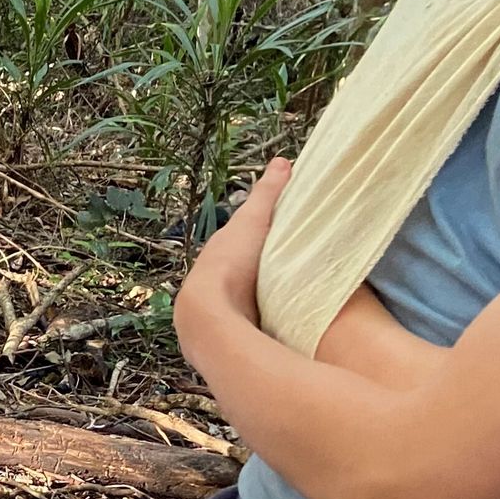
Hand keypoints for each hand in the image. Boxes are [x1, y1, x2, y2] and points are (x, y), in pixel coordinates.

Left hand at [180, 157, 292, 329]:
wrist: (210, 314)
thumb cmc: (229, 264)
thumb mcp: (254, 220)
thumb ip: (267, 194)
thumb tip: (282, 162)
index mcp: (218, 255)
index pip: (238, 244)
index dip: (257, 240)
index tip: (279, 239)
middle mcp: (213, 283)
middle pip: (239, 274)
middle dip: (257, 274)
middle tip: (289, 272)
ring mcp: (218, 311)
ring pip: (240, 302)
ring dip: (256, 302)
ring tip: (286, 302)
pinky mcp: (225, 335)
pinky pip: (245, 326)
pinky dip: (258, 324)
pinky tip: (275, 325)